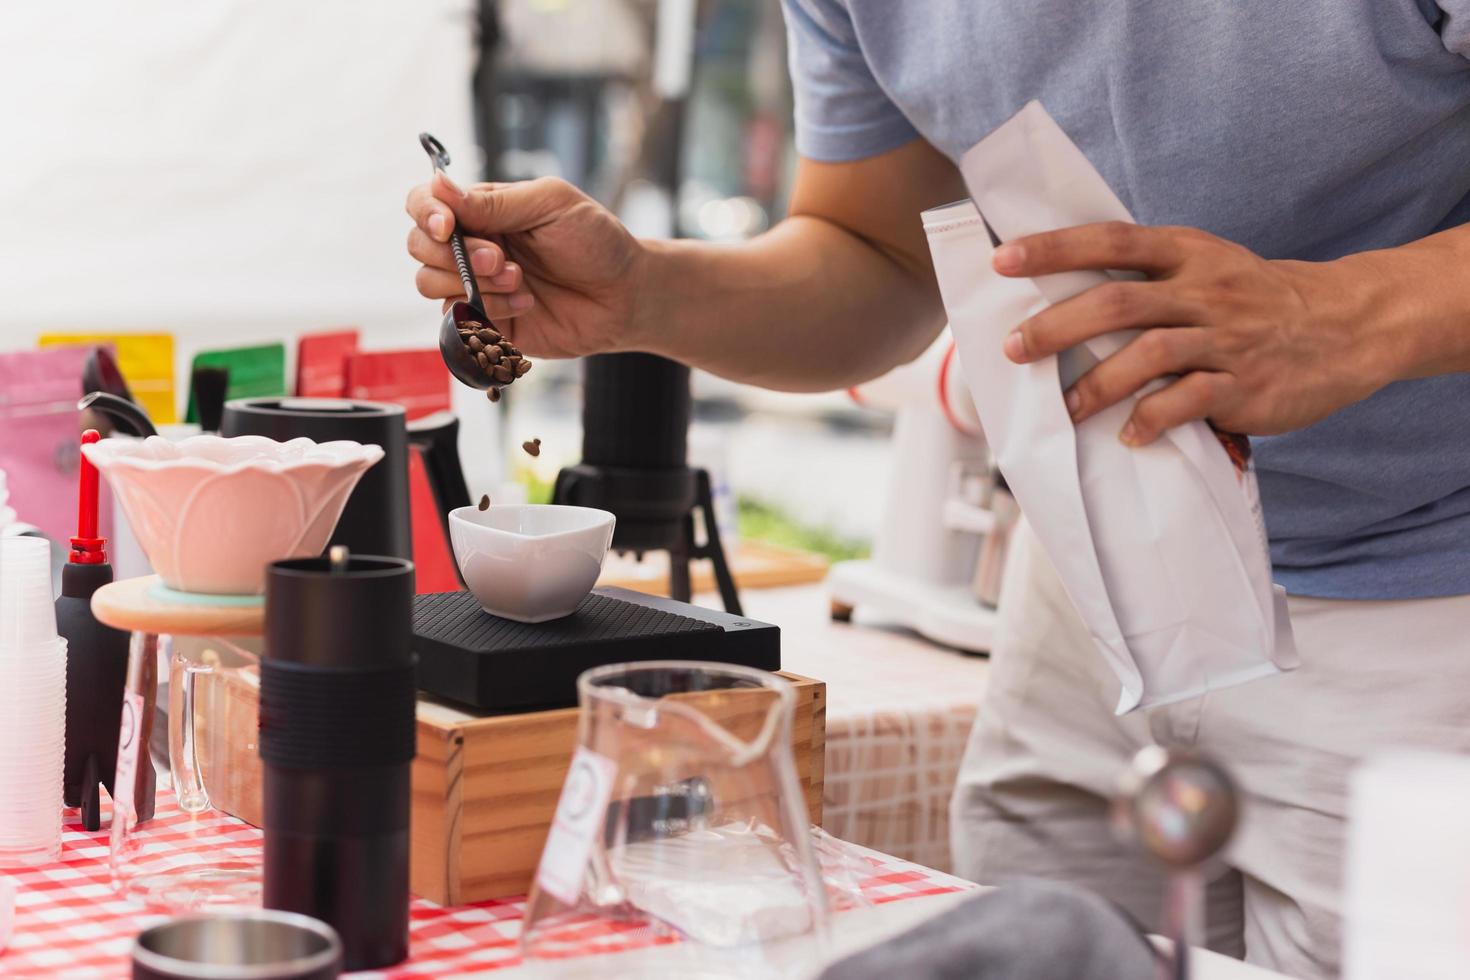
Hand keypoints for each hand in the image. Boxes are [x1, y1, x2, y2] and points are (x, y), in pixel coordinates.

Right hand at [406, 173, 644, 357]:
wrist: (626, 296)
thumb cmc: (597, 242)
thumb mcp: (550, 205)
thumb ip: (494, 202)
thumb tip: (440, 187)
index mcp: (484, 209)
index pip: (425, 203)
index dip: (426, 213)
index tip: (448, 227)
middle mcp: (472, 245)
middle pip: (419, 246)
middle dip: (454, 255)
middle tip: (502, 260)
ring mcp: (476, 285)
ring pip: (430, 285)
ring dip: (474, 284)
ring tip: (521, 281)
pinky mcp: (487, 322)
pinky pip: (459, 320)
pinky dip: (490, 311)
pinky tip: (527, 304)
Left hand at [993, 223, 1393, 444]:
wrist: (1347, 325)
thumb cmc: (1252, 300)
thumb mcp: (1206, 267)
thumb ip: (1146, 276)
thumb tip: (1060, 294)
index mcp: (1187, 253)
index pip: (1111, 240)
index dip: (1055, 249)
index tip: (1004, 260)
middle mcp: (1203, 290)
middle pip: (1118, 302)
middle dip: (1058, 326)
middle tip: (1014, 347)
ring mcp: (1225, 338)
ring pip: (1150, 354)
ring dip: (1097, 385)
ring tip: (1065, 409)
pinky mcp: (1245, 384)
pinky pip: (1190, 401)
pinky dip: (1152, 419)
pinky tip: (1129, 435)